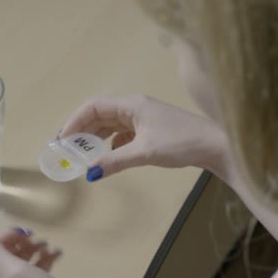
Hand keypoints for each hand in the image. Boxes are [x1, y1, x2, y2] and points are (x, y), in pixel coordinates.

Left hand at [0, 229, 110, 277]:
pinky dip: (45, 258)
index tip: (19, 233)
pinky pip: (37, 270)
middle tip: (35, 237)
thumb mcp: (15, 273)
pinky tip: (57, 253)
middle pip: (3, 258)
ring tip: (47, 245)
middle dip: (18, 244)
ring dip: (33, 249)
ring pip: (21, 262)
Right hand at [60, 94, 226, 180]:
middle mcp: (134, 107)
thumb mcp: (145, 152)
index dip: (74, 121)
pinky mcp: (149, 130)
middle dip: (82, 132)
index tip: (62, 140)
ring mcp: (142, 118)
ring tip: (82, 155)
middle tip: (67, 151)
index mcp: (131, 104)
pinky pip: (122, 134)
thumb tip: (90, 173)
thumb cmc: (181, 142)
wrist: (215, 145)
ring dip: (95, 139)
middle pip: (99, 115)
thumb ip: (115, 161)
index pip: (93, 107)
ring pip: (110, 125)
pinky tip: (108, 157)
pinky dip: (111, 144)